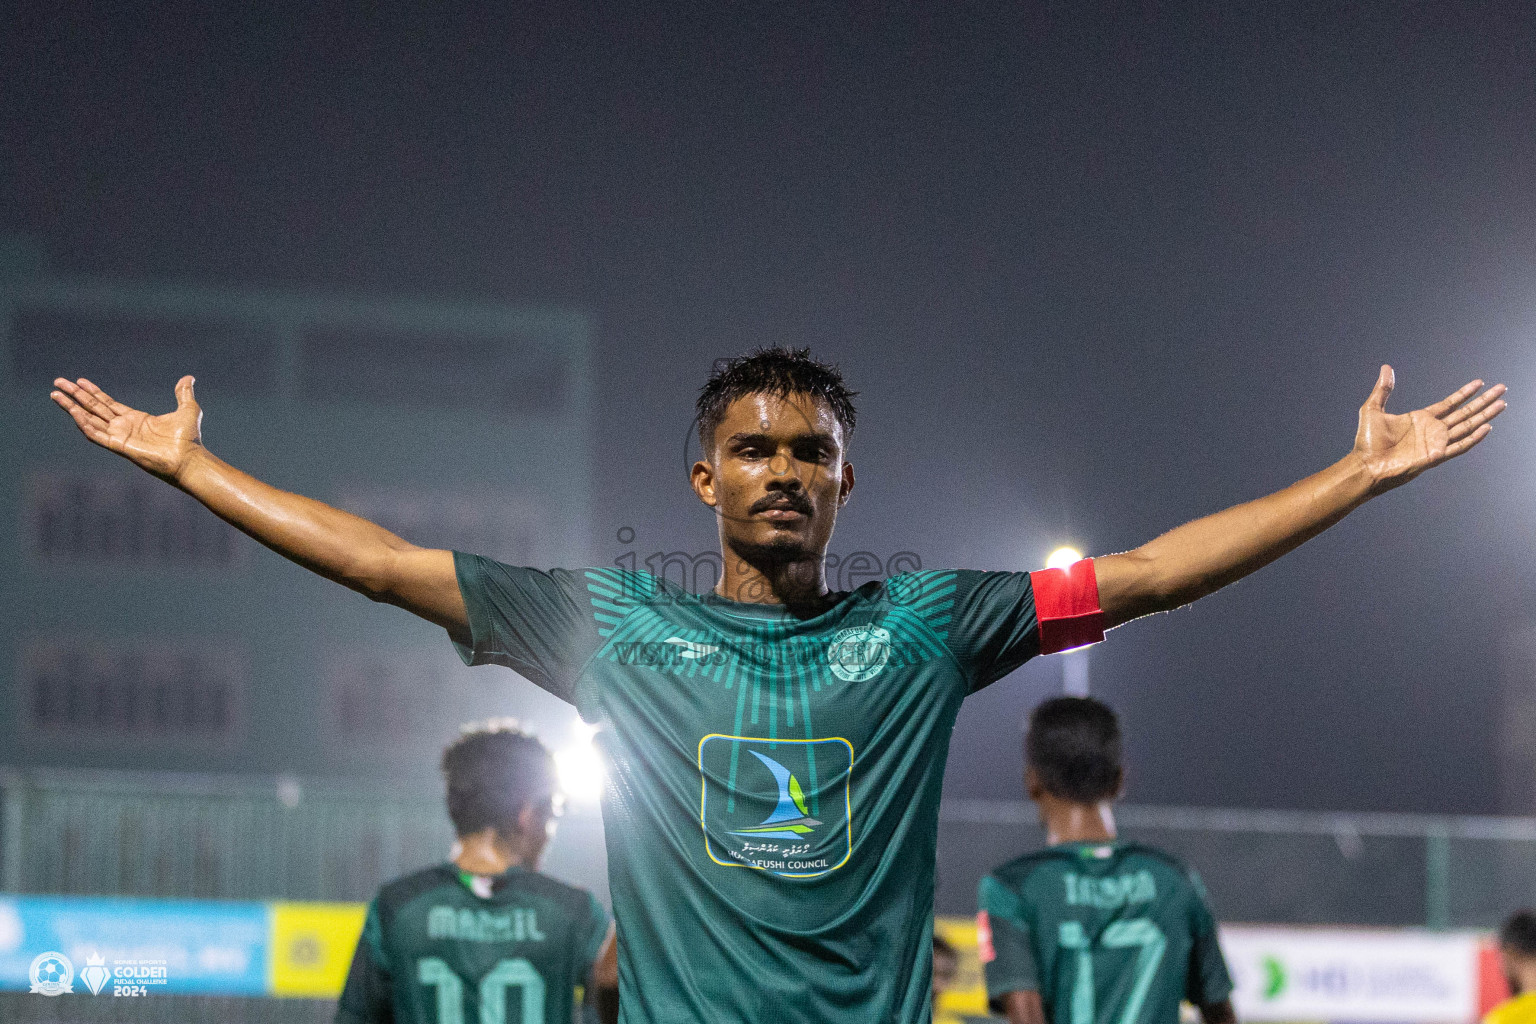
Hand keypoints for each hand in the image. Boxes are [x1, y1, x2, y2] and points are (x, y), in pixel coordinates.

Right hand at [50, 375, 204, 481]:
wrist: (189, 459)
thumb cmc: (189, 439)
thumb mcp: (188, 409)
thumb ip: (183, 393)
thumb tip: (188, 378)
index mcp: (136, 419)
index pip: (108, 403)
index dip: (93, 392)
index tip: (79, 381)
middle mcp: (124, 427)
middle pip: (93, 408)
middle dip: (75, 395)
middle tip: (57, 382)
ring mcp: (120, 437)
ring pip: (89, 419)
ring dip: (72, 408)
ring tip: (56, 394)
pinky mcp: (119, 446)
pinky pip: (96, 434)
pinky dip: (84, 423)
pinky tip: (73, 412)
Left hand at [1352, 365, 1505, 494]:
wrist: (1366, 465)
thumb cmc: (1367, 442)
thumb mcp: (1373, 409)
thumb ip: (1382, 389)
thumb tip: (1386, 368)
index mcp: (1421, 419)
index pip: (1450, 403)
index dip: (1465, 393)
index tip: (1480, 382)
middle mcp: (1432, 430)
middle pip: (1464, 413)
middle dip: (1483, 401)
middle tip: (1501, 388)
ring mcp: (1436, 443)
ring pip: (1467, 426)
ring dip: (1485, 415)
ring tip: (1502, 404)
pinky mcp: (1436, 456)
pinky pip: (1460, 446)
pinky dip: (1474, 438)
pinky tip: (1487, 427)